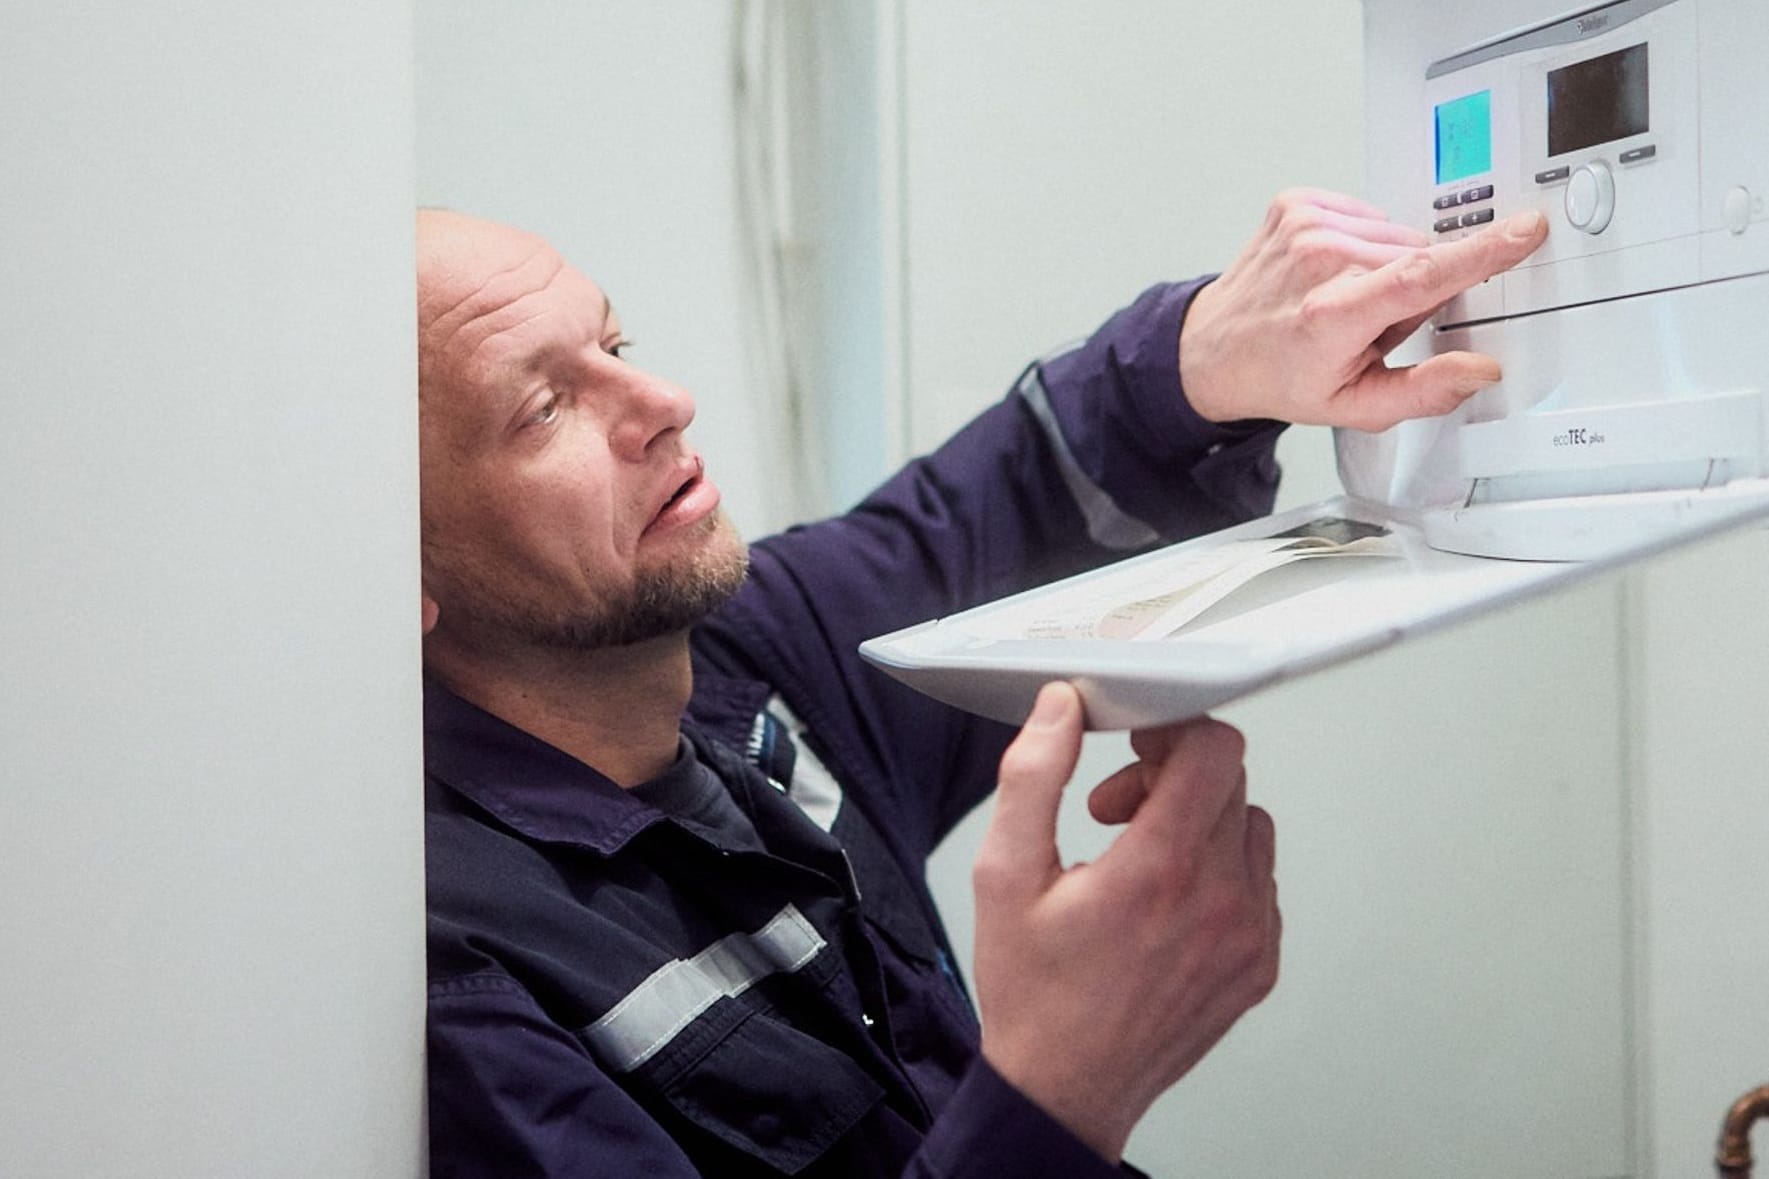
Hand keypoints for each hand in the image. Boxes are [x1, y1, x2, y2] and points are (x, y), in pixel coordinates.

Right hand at [973, 683, 1279, 1161]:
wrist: (1064, 1088)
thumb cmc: (1034, 992)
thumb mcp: (1005, 873)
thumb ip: (1033, 776)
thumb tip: (1060, 710)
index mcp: (1158, 870)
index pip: (1215, 751)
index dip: (1172, 731)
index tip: (1137, 746)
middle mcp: (1219, 901)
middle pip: (1229, 781)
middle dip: (1169, 777)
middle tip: (1115, 811)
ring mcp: (1249, 936)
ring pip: (1249, 826)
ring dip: (1197, 822)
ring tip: (1138, 858)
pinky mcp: (1260, 963)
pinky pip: (1259, 880)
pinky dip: (1218, 870)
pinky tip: (1164, 899)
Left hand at [1179, 188, 1548, 431]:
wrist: (1215, 349)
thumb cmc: (1283, 377)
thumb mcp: (1354, 405)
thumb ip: (1425, 391)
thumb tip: (1480, 370)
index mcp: (1333, 314)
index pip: (1422, 277)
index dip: (1480, 255)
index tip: (1524, 231)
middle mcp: (1319, 260)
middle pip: (1417, 258)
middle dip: (1412, 291)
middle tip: (1370, 324)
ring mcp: (1304, 226)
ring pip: (1394, 236)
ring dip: (1384, 267)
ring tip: (1345, 298)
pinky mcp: (1296, 203)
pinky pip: (1366, 215)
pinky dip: (1360, 242)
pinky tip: (1330, 271)